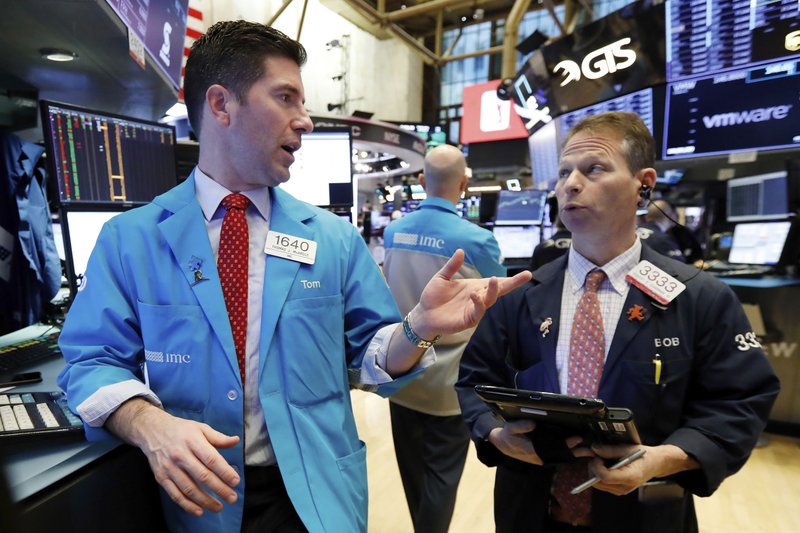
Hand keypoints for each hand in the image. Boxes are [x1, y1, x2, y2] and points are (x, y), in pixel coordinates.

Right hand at [107, 399, 240, 515]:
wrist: (152, 430)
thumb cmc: (181, 430)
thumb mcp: (200, 428)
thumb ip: (218, 437)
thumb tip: (236, 441)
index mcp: (193, 441)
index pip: (211, 459)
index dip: (225, 472)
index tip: (236, 482)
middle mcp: (181, 455)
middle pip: (202, 476)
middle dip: (219, 489)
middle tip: (232, 498)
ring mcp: (170, 468)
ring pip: (189, 488)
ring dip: (205, 500)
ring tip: (218, 507)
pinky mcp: (161, 477)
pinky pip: (175, 494)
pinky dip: (187, 505)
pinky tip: (199, 510)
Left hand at [412, 249, 531, 338]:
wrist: (424, 314)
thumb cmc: (433, 297)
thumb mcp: (442, 277)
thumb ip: (452, 266)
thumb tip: (460, 251)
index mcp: (475, 287)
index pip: (496, 282)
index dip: (510, 279)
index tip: (527, 273)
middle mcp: (478, 297)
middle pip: (499, 290)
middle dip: (513, 283)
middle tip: (526, 275)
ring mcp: (474, 309)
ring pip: (490, 300)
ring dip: (494, 290)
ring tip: (494, 280)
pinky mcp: (468, 320)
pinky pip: (477, 312)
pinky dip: (479, 303)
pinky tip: (475, 295)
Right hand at [487, 421, 586, 464]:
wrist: (503, 445)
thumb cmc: (507, 436)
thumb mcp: (509, 429)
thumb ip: (520, 426)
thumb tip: (533, 424)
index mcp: (532, 450)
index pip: (553, 448)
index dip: (566, 444)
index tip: (577, 438)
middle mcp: (540, 457)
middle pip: (561, 454)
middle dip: (576, 450)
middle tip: (590, 446)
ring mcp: (542, 458)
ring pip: (561, 457)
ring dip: (576, 454)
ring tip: (590, 451)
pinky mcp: (543, 457)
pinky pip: (558, 456)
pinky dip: (569, 454)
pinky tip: (580, 451)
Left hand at [586, 443, 698, 495]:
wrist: (655, 464)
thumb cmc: (645, 456)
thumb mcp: (628, 448)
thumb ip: (610, 449)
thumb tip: (595, 449)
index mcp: (630, 476)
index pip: (605, 477)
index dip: (596, 467)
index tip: (597, 457)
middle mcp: (625, 487)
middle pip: (598, 483)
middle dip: (593, 469)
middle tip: (598, 457)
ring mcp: (622, 490)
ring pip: (598, 485)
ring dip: (596, 472)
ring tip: (604, 461)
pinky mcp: (619, 490)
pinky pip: (603, 485)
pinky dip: (600, 475)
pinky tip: (607, 467)